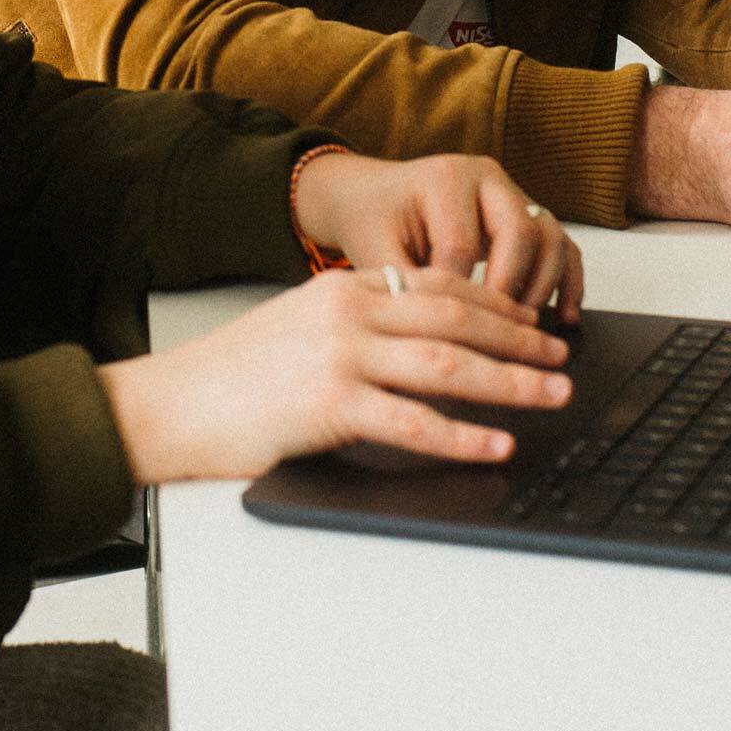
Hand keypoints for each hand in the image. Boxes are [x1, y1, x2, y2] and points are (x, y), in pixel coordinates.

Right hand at [96, 269, 573, 482]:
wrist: (169, 405)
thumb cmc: (231, 378)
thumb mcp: (299, 328)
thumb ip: (354, 325)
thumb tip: (415, 339)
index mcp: (344, 289)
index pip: (440, 285)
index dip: (497, 304)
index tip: (535, 320)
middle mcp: (348, 313)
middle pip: (457, 318)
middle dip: (519, 338)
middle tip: (561, 357)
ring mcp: (339, 357)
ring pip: (447, 364)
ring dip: (509, 382)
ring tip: (552, 395)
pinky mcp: (329, 406)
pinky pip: (413, 422)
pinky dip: (463, 435)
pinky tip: (496, 445)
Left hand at [291, 150, 583, 317]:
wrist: (376, 197)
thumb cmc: (374, 220)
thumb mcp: (373, 249)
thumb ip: (401, 285)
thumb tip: (429, 336)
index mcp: (446, 178)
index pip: (462, 243)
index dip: (458, 294)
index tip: (450, 333)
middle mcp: (487, 178)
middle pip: (520, 232)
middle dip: (509, 289)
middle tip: (495, 332)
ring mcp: (514, 194)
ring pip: (550, 237)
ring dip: (543, 287)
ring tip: (525, 330)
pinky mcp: (529, 217)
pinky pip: (563, 246)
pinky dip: (568, 282)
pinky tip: (565, 317)